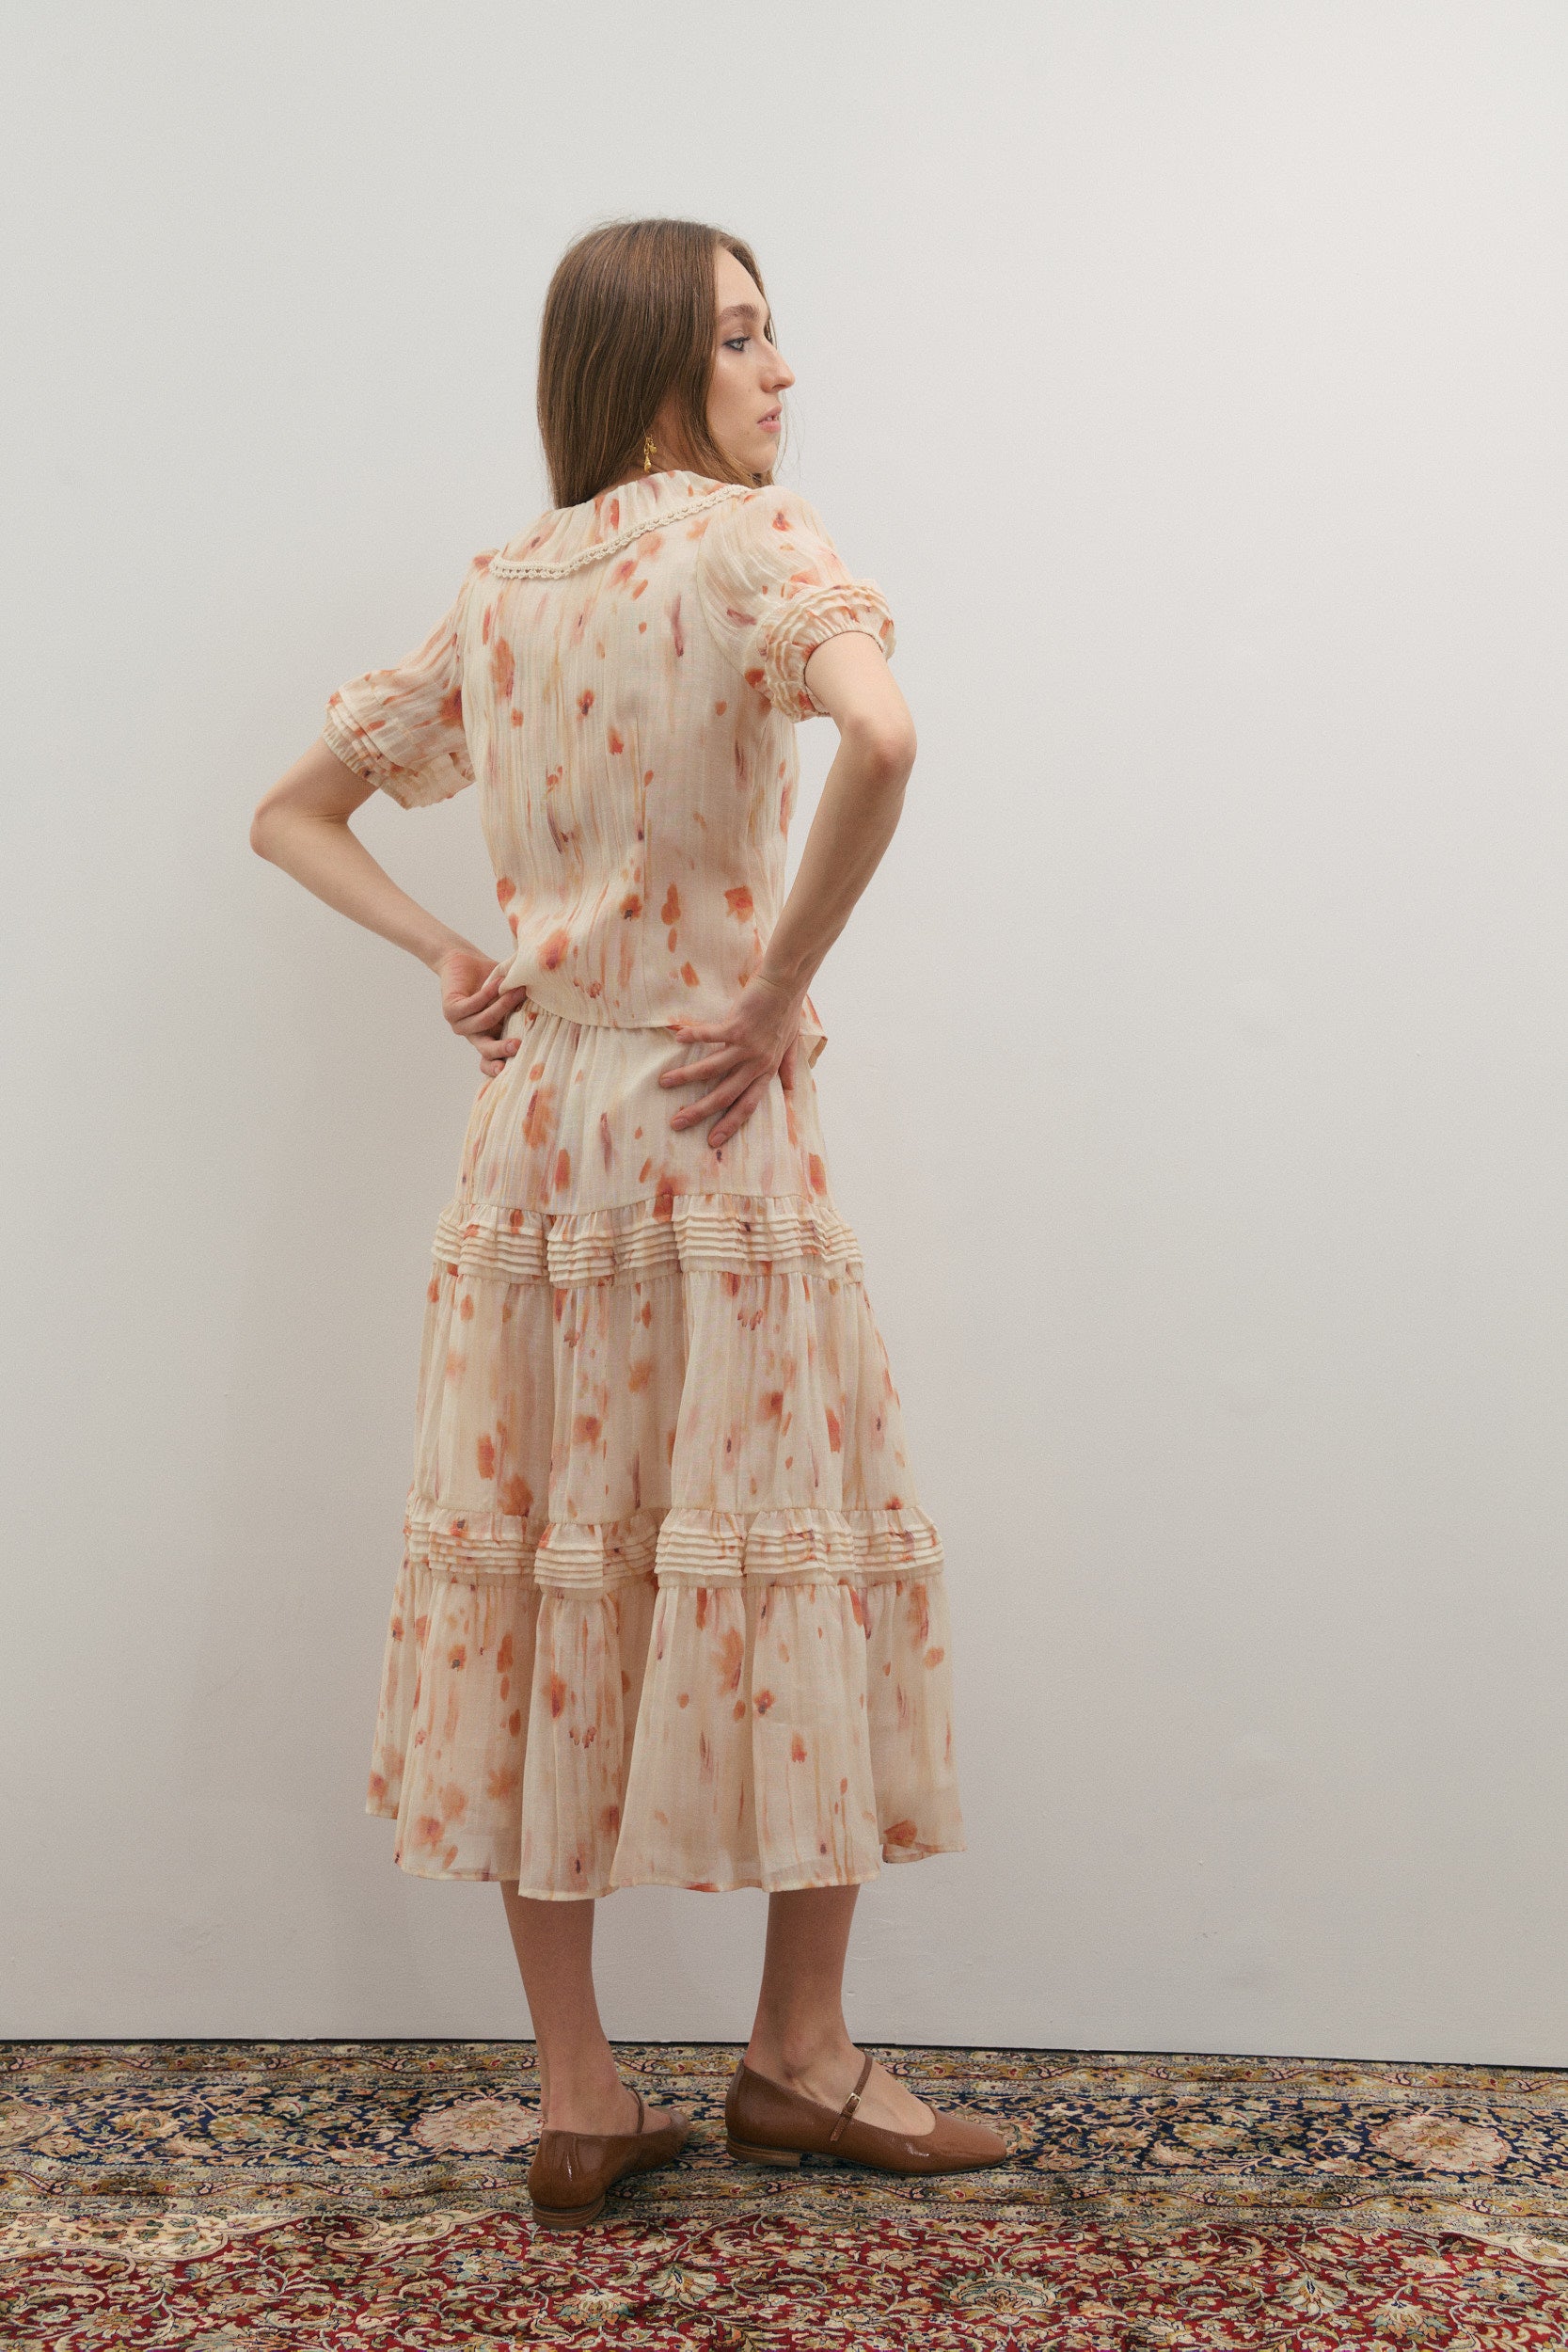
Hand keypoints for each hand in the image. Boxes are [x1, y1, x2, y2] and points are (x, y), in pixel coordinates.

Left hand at [434, 945, 529, 1079]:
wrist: (465, 962)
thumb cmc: (494, 980)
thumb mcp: (512, 995)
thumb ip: (526, 1005)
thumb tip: (555, 1008)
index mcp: (490, 1037)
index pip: (491, 1060)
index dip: (497, 1067)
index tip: (509, 1070)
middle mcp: (475, 1035)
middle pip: (486, 1050)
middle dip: (501, 1049)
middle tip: (517, 1046)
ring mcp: (461, 1024)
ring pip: (484, 1021)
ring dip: (503, 1005)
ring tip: (518, 990)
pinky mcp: (451, 1010)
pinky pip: (471, 1006)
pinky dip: (487, 994)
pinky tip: (498, 982)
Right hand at [659, 969, 804, 1151]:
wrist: (787, 984)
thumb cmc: (787, 1012)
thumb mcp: (791, 1044)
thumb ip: (789, 1067)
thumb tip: (791, 1089)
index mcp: (767, 1070)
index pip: (748, 1105)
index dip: (730, 1124)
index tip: (713, 1140)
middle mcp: (756, 1063)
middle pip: (725, 1095)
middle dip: (700, 1112)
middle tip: (677, 1123)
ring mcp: (747, 1046)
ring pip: (711, 1070)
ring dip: (685, 1077)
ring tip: (664, 1082)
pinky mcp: (737, 1026)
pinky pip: (710, 1036)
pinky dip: (693, 1037)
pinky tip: (677, 1039)